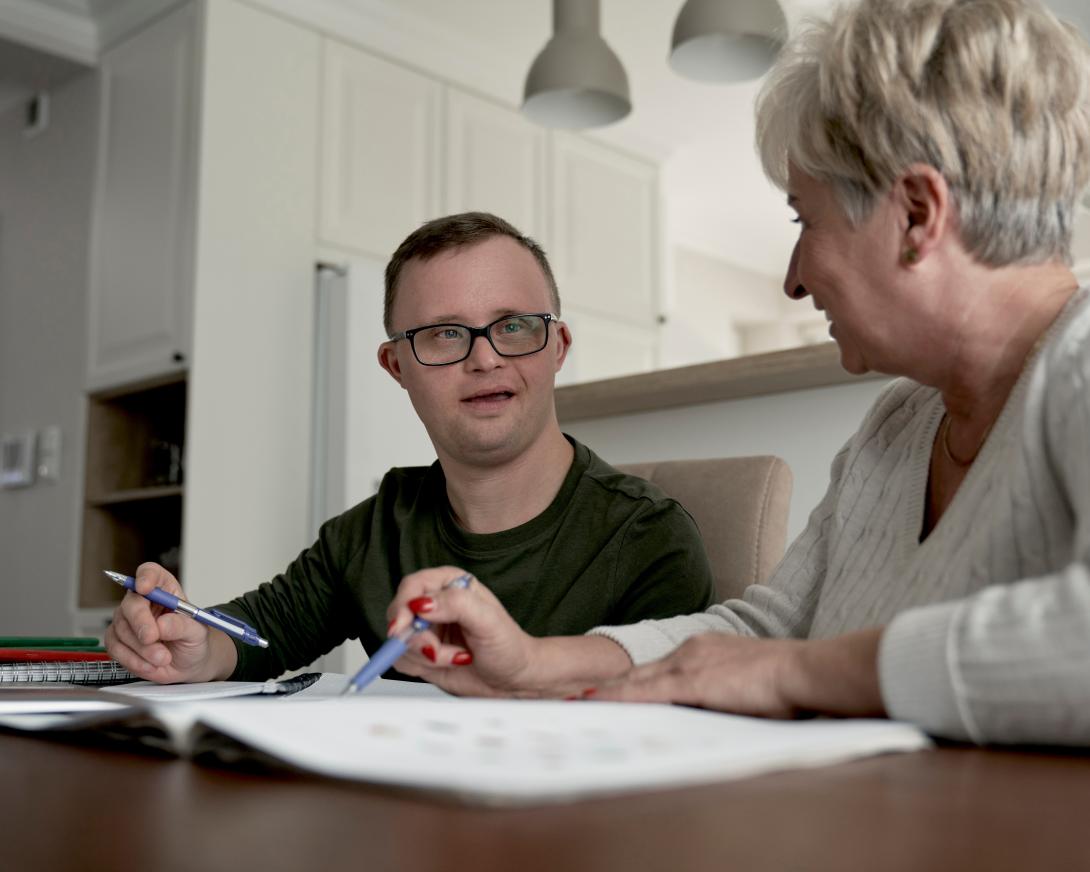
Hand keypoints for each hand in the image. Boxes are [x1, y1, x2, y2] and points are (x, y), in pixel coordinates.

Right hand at [105, 562, 235, 682]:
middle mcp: (143, 602)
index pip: (150, 573)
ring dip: (142, 648)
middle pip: (131, 602)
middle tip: (152, 637)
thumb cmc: (193, 641)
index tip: (145, 588)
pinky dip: (133, 659)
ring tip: (163, 658)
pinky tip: (151, 665)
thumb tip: (162, 624)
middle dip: (140, 621)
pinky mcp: (118, 641)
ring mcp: (128, 621)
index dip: (146, 577)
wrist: (189, 663)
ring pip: (122, 629)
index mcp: (165, 590)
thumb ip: (181, 626)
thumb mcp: (197, 632)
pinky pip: (116, 648)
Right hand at [385, 566, 541, 696]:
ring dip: (425, 656)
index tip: (404, 626)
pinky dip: (422, 667)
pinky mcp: (421, 653)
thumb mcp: (488, 621)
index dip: (403, 606)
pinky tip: (450, 663)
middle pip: (399, 614)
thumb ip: (457, 604)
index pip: (412, 586)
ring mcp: (427, 629)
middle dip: (415, 638)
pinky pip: (402, 660)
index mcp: (451, 584)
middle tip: (435, 650)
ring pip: (399, 641)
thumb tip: (423, 604)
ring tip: (457, 657)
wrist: (513, 679)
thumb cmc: (508, 646)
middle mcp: (436, 604)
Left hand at [590, 634, 803, 716]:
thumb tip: (711, 712)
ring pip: (635, 680)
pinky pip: (644, 692)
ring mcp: (687, 663)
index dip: (631, 681)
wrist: (803, 671)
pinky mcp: (690, 681)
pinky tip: (598, 703)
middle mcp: (690, 650)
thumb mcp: (747, 684)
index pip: (658, 669)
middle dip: (609, 685)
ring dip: (606, 692)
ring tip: (577, 701)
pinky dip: (618, 698)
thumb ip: (723, 694)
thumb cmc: (787, 683)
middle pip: (639, 671)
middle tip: (578, 696)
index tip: (608, 690)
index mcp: (704, 650)